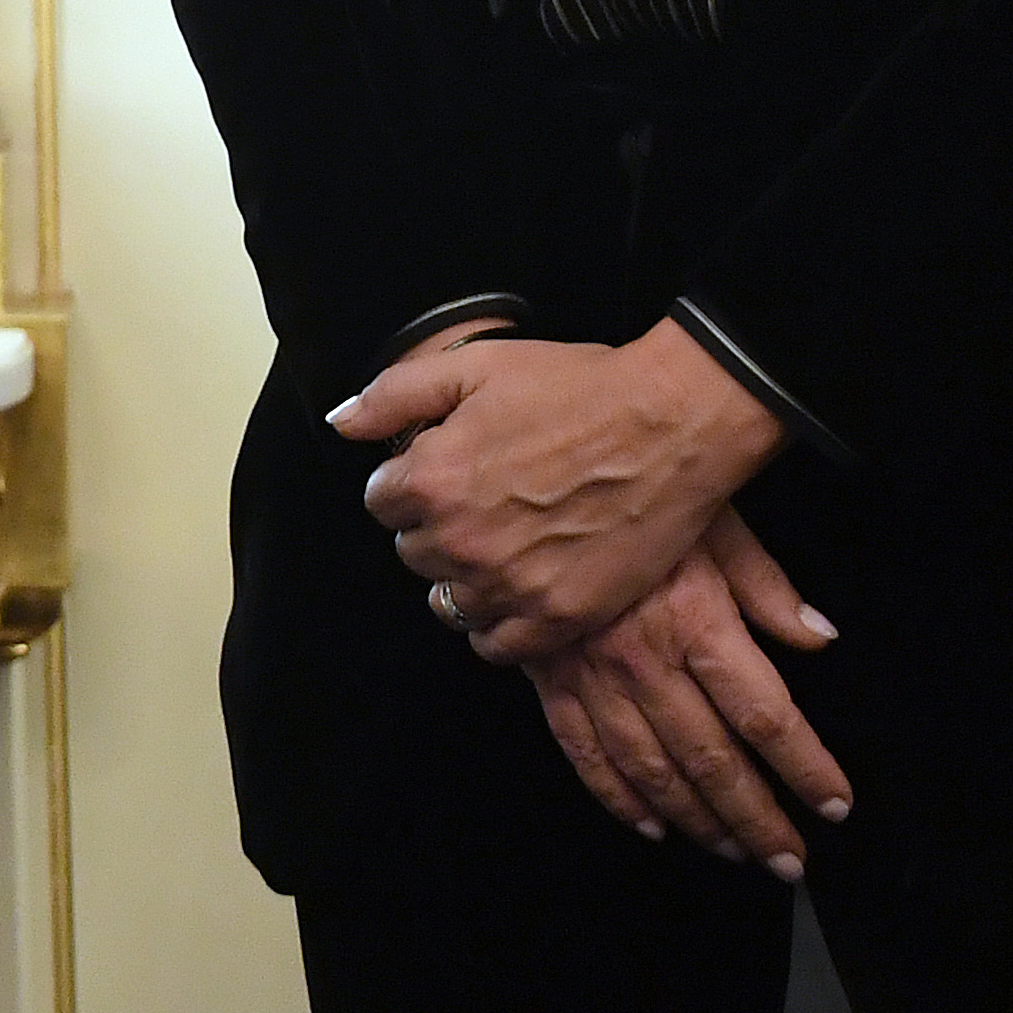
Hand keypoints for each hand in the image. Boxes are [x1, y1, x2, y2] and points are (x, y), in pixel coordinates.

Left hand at [329, 319, 785, 662]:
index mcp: (432, 480)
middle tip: (484, 501)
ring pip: (448, 602)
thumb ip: (393, 395)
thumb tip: (340, 422)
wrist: (671, 425)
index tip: (448, 467)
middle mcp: (461, 542)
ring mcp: (510, 587)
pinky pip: (496, 645)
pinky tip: (518, 590)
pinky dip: (497, 623)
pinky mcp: (559, 618)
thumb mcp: (473, 366)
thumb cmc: (576, 387)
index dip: (412, 481)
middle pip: (413, 553)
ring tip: (504, 544)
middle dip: (437, 527)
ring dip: (465, 576)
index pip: (382, 503)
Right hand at [522, 511, 848, 880]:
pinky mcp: (548, 676)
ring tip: (735, 851)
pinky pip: (584, 752)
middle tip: (790, 860)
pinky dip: (618, 798)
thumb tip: (820, 639)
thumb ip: (767, 587)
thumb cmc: (636, 490)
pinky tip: (651, 826)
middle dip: (757, 818)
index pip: (765, 715)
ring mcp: (591, 674)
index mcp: (694, 620)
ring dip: (697, 819)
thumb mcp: (714, 520)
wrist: (527, 476)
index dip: (805, 767)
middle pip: (713, 759)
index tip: (835, 804)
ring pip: (652, 769)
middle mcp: (644, 660)